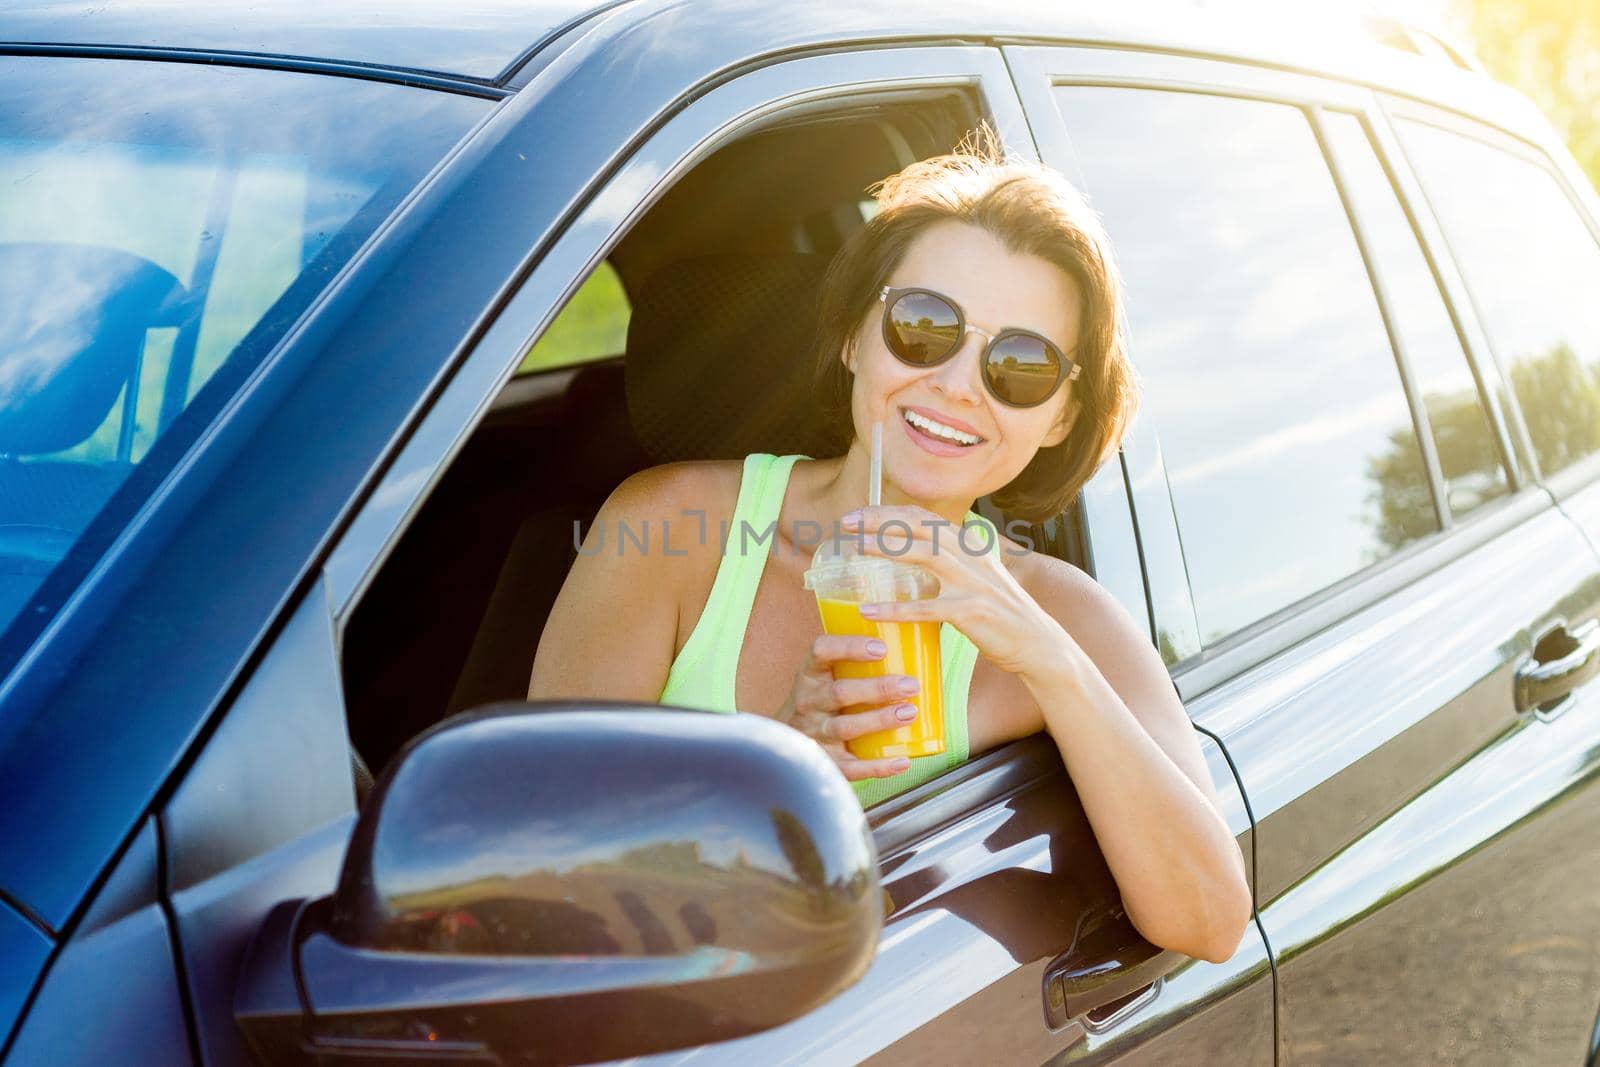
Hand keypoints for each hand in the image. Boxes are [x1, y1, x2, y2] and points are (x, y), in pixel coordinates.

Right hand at [778, 634, 921, 780]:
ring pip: (845, 727)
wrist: (785, 741)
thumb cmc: (819, 701)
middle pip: (840, 693)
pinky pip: (851, 767)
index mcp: (810, 674)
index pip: (821, 651)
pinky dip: (878, 767)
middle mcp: (808, 702)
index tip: (881, 648)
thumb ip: (853, 662)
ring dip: (879, 721)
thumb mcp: (823, 677)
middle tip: (910, 685)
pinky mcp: (825, 761)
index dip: (849, 647)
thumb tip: (912, 644)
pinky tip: (902, 761)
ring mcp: (815, 733)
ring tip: (909, 713)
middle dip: (877, 689)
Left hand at [840, 506, 1072, 678]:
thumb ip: (951, 562)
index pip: (923, 517)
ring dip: (887, 549)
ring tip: (855, 550)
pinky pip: (926, 608)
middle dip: (880, 520)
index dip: (888, 512)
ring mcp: (973, 582)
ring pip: (924, 554)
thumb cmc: (1002, 613)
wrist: (1038, 644)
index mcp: (969, 545)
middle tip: (845, 523)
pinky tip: (870, 610)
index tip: (858, 515)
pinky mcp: (971, 611)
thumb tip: (913, 555)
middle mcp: (971, 556)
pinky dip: (896, 608)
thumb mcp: (978, 577)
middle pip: (919, 527)